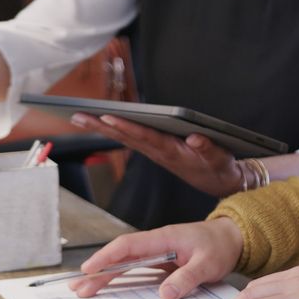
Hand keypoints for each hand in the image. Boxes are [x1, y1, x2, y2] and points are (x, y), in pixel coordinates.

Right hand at [69, 218, 243, 298]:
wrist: (231, 239)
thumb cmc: (219, 246)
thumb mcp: (209, 264)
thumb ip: (188, 278)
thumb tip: (165, 293)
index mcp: (163, 238)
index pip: (128, 246)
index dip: (107, 257)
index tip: (90, 269)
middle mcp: (155, 243)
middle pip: (119, 256)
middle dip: (97, 271)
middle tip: (78, 286)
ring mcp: (155, 251)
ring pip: (123, 262)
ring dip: (104, 275)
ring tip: (84, 289)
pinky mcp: (158, 260)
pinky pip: (134, 268)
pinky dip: (118, 276)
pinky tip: (106, 286)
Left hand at [70, 113, 242, 196]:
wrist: (220, 182)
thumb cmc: (219, 167)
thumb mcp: (220, 159)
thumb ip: (208, 148)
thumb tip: (195, 137)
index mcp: (173, 151)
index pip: (146, 136)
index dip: (127, 127)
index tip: (107, 118)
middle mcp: (159, 151)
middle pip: (127, 136)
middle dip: (102, 126)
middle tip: (78, 116)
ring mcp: (156, 151)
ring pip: (125, 138)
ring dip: (102, 128)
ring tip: (79, 117)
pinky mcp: (156, 150)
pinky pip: (130, 139)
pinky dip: (114, 130)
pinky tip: (99, 123)